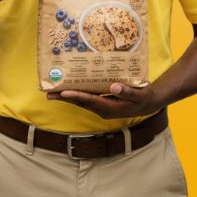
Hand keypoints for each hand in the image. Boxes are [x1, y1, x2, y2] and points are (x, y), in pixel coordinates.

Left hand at [46, 83, 165, 119]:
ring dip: (67, 98)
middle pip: (81, 103)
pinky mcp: (102, 104)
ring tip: (52, 93)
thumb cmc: (144, 97)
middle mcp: (103, 109)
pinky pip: (86, 99)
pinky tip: (68, 90)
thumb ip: (127, 92)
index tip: (64, 92)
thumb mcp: (139, 94)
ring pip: (81, 102)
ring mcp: (102, 108)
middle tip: (48, 93)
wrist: (148, 103)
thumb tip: (114, 87)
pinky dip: (76, 95)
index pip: (90, 100)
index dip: (76, 96)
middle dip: (64, 98)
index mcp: (111, 107)